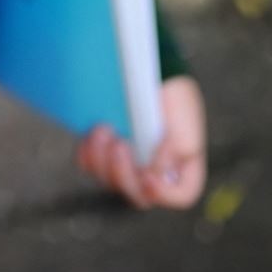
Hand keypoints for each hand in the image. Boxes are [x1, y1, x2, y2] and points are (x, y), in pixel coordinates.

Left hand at [75, 75, 206, 209]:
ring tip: (103, 130)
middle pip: (138, 195)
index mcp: (183, 171)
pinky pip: (90, 167)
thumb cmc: (175, 102)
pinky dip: (88, 155)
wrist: (152, 75)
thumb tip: (149, 173)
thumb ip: (172, 154)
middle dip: (124, 172)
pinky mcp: (105, 155)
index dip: (163, 194)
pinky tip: (91, 137)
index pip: (180, 196)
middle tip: (119, 145)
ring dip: (103, 161)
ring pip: (110, 182)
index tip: (148, 175)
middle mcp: (155, 176)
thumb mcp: (182, 127)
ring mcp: (129, 168)